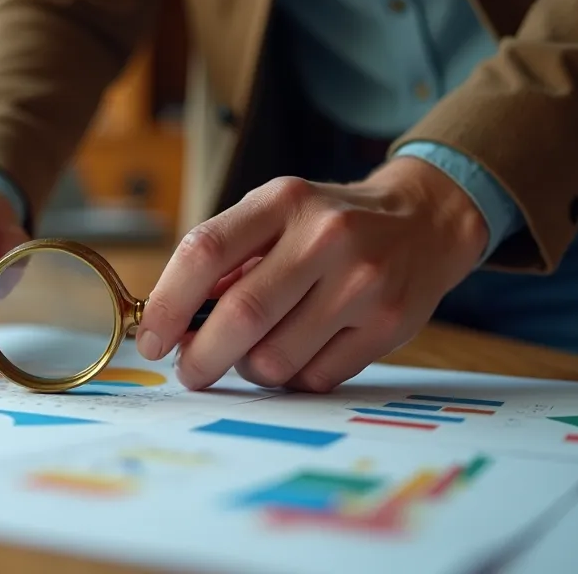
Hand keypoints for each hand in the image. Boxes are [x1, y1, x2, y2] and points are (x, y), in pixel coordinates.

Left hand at [136, 156, 488, 391]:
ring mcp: (362, 282)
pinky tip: (297, 354)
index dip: (167, 303)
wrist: (425, 222)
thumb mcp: (275, 216)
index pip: (205, 251)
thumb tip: (172, 322)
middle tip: (190, 370)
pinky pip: (315, 377)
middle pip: (240, 315)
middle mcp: (325, 237)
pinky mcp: (388, 325)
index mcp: (283, 201)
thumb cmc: (328, 225)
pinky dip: (292, 377)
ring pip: (275, 358)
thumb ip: (227, 260)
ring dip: (249, 368)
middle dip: (201, 357)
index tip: (152, 339)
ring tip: (254, 352)